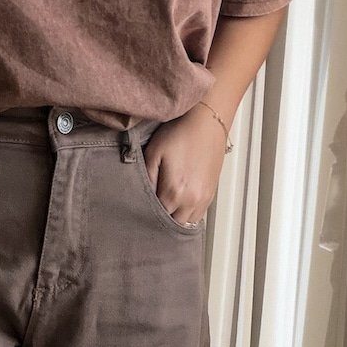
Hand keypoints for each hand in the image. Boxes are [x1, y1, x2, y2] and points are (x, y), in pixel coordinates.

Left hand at [142, 103, 229, 226]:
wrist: (207, 121)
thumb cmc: (179, 133)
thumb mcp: (154, 153)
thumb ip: (146, 179)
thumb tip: (140, 198)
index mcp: (174, 192)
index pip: (155, 218)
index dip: (144, 217)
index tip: (136, 214)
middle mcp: (191, 200)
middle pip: (171, 225)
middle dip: (159, 222)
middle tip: (148, 215)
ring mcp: (203, 199)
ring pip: (186, 223)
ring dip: (174, 220)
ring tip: (163, 212)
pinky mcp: (210, 194)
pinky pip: (197, 216)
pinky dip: (186, 215)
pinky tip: (178, 207)